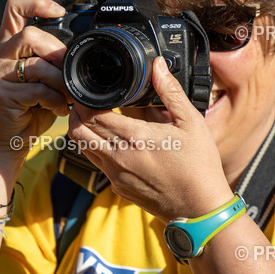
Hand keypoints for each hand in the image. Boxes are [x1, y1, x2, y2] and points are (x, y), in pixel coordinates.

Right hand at [0, 0, 70, 165]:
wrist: (7, 143)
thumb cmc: (29, 110)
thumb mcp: (43, 79)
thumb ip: (51, 61)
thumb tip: (78, 50)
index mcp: (7, 44)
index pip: (15, 8)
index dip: (38, 3)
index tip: (59, 12)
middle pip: (30, 35)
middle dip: (57, 52)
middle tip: (69, 71)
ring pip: (37, 64)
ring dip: (60, 81)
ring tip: (67, 95)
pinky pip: (37, 90)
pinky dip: (54, 100)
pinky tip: (58, 109)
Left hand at [67, 58, 232, 222]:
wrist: (199, 208)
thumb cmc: (199, 165)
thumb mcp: (191, 122)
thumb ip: (170, 91)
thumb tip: (156, 65)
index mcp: (135, 137)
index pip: (92, 115)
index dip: (83, 100)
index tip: (86, 90)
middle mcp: (118, 157)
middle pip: (78, 131)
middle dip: (76, 113)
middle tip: (83, 101)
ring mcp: (115, 175)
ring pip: (82, 148)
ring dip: (81, 131)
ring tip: (91, 117)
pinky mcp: (117, 188)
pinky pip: (97, 164)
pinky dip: (95, 149)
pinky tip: (109, 141)